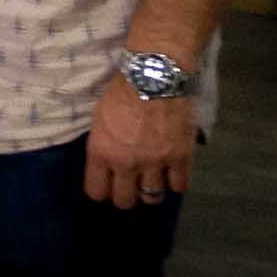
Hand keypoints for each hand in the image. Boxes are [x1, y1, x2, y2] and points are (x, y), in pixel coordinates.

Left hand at [84, 76, 195, 209]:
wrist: (154, 76)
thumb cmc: (121, 91)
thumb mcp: (99, 118)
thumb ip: (103, 144)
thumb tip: (106, 161)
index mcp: (101, 152)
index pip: (96, 191)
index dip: (101, 192)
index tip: (106, 187)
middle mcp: (126, 164)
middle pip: (124, 201)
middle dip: (126, 197)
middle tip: (130, 187)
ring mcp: (155, 163)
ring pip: (152, 198)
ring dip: (151, 192)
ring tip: (152, 181)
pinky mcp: (181, 158)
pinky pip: (179, 185)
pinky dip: (176, 182)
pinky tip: (173, 174)